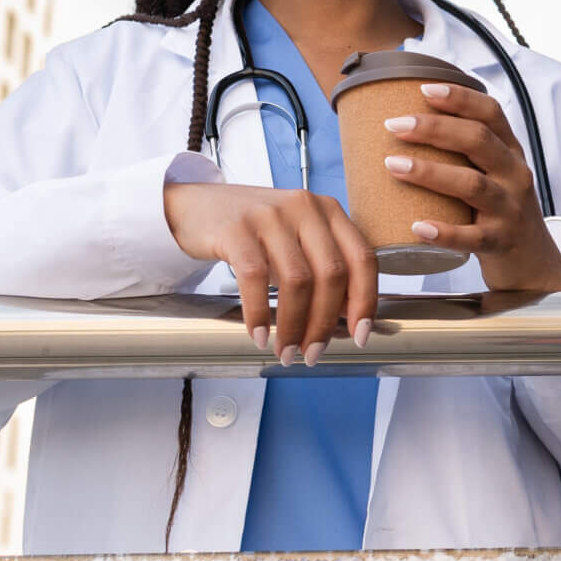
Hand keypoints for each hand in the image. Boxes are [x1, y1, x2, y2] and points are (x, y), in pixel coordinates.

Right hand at [164, 182, 378, 366]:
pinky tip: (259, 335)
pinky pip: (254, 278)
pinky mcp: (236, 228)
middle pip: (332, 274)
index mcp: (328, 211)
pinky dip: (260, 313)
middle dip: (325, 323)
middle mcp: (305, 207)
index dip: (365, 301)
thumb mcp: (296, 240)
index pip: (362, 258)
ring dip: (294, 326)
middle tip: (312, 354)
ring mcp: (270, 215)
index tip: (360, 336)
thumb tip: (347, 318)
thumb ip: (323, 268)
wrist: (195, 206)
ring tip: (285, 351)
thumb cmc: (253, 231)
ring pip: (297, 280)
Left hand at [379, 82, 560, 291]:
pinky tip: (418, 227)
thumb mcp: (495, 176)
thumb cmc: (502, 214)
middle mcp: (514, 176)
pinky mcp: (500, 243)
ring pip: (472, 185)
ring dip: (430, 172)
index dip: (460, 98)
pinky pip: (472, 237)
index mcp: (510, 153)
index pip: (491, 114)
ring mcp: (509, 210)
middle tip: (394, 125)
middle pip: (478, 141)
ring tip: (393, 165)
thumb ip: (466, 154)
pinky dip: (444, 232)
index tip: (424, 89)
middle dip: (434, 128)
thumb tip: (406, 128)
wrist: (534, 265)